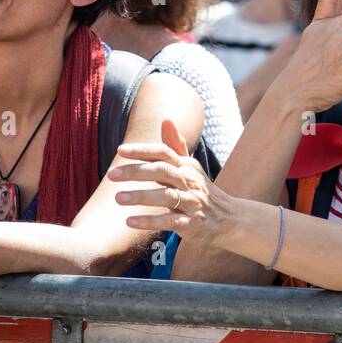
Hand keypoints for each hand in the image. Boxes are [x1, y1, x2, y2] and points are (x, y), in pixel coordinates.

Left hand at [111, 119, 242, 243]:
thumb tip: (166, 119)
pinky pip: (170, 221)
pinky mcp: (192, 223)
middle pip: (163, 171)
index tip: (121, 150)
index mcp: (187, 166)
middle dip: (136, 171)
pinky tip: (129, 221)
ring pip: (166, 196)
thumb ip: (175, 146)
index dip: (143, 150)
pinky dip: (150, 221)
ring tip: (118, 198)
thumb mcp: (190, 167)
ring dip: (141, 196)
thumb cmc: (201, 190)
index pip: (164, 153)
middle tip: (112, 174)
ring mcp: (192, 202)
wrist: (229, 218)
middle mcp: (190, 181)